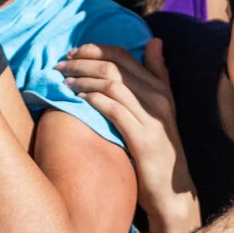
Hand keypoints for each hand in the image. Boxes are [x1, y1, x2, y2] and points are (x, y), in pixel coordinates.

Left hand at [58, 39, 198, 232]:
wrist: (172, 191)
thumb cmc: (159, 150)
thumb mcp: (160, 111)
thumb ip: (156, 77)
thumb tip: (154, 41)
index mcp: (160, 88)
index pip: (124, 55)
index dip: (95, 49)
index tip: (73, 53)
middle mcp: (158, 98)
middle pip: (114, 67)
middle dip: (83, 62)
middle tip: (61, 65)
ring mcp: (152, 118)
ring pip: (112, 84)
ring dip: (83, 79)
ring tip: (64, 81)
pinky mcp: (143, 138)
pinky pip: (113, 110)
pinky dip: (93, 100)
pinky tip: (77, 100)